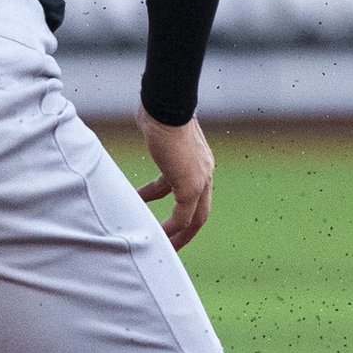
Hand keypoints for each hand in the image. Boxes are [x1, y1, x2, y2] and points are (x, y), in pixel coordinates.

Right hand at [136, 105, 214, 248]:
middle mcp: (205, 173)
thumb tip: (147, 119)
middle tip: (169, 243)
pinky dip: (171, 228)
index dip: (180, 211)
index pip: (194, 195)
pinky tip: (157, 234)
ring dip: (178, 234)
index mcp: (199, 163)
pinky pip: (183, 215)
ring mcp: (200, 179)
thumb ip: (157, 134)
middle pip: (200, 212)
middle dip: (185, 231)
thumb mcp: (158, 128)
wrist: (166, 107)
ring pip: (195, 217)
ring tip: (161, 245)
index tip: (164, 221)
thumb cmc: (159, 112)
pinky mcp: (190, 184)